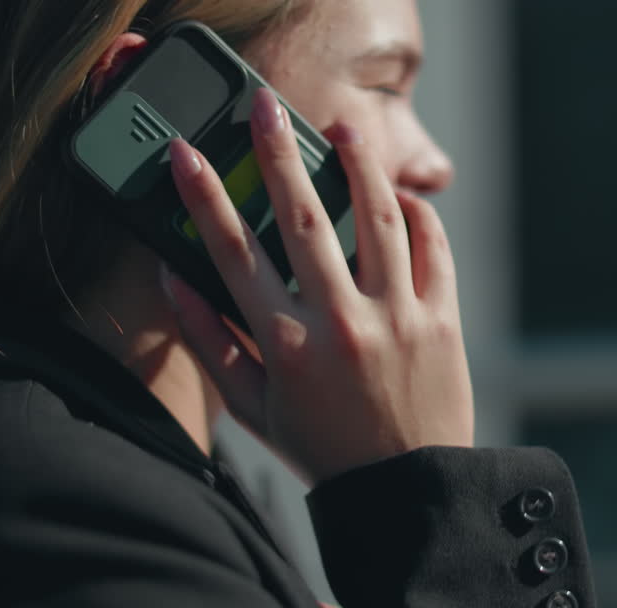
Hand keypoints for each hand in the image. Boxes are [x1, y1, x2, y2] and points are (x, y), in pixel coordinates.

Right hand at [164, 88, 473, 481]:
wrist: (405, 491)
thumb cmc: (322, 448)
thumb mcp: (253, 409)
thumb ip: (209, 343)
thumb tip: (173, 277)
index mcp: (285, 344)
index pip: (232, 253)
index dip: (203, 196)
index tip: (185, 152)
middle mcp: (340, 322)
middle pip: (303, 216)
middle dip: (279, 152)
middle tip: (266, 107)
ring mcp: (397, 317)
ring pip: (379, 219)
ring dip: (359, 166)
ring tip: (345, 131)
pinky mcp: (443, 320)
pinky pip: (434, 250)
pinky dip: (419, 217)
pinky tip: (401, 197)